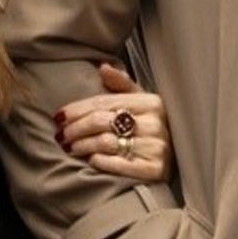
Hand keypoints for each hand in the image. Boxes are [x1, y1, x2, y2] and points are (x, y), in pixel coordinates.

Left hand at [53, 63, 171, 181]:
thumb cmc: (151, 129)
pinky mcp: (154, 170)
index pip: (104, 103)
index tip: (59, 116)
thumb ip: (122, 85)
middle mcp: (155, 123)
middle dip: (75, 128)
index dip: (78, 109)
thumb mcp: (141, 103)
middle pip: (101, 121)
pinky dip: (100, 161)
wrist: (178, 161)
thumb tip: (103, 67)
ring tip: (71, 148)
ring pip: (105, 142)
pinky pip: (117, 164)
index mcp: (151, 102)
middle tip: (61, 135)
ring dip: (82, 146)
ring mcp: (156, 147)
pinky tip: (90, 160)